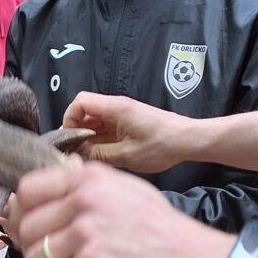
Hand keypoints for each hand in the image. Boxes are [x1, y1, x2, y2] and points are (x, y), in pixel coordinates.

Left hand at [16, 159, 230, 257]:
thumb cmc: (166, 236)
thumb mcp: (128, 192)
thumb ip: (91, 185)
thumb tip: (57, 181)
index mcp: (90, 179)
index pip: (28, 189)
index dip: (20, 215)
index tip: (28, 233)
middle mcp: (85, 200)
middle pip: (27, 227)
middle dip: (32, 252)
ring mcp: (87, 234)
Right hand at [63, 92, 191, 172]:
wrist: (188, 140)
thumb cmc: (163, 145)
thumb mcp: (126, 156)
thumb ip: (99, 154)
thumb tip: (78, 154)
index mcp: (115, 108)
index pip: (80, 102)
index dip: (69, 118)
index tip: (69, 138)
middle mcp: (117, 107)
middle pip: (85, 110)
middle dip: (76, 129)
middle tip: (74, 150)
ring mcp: (122, 115)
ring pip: (94, 120)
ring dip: (87, 136)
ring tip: (86, 155)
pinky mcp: (127, 123)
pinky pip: (105, 127)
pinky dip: (98, 139)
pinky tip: (99, 154)